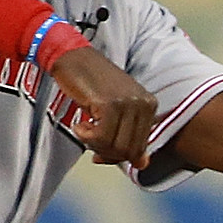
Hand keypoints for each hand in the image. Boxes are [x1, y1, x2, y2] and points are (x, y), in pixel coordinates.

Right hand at [48, 45, 158, 169]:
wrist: (73, 57)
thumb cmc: (92, 83)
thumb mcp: (116, 111)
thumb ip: (130, 136)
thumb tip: (141, 165)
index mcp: (149, 105)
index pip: (140, 148)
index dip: (118, 157)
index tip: (100, 154)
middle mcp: (143, 103)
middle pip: (129, 151)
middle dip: (106, 153)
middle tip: (90, 141)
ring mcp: (128, 103)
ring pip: (116, 147)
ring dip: (94, 144)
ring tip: (84, 129)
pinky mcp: (110, 103)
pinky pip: (102, 137)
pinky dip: (86, 137)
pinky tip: (80, 124)